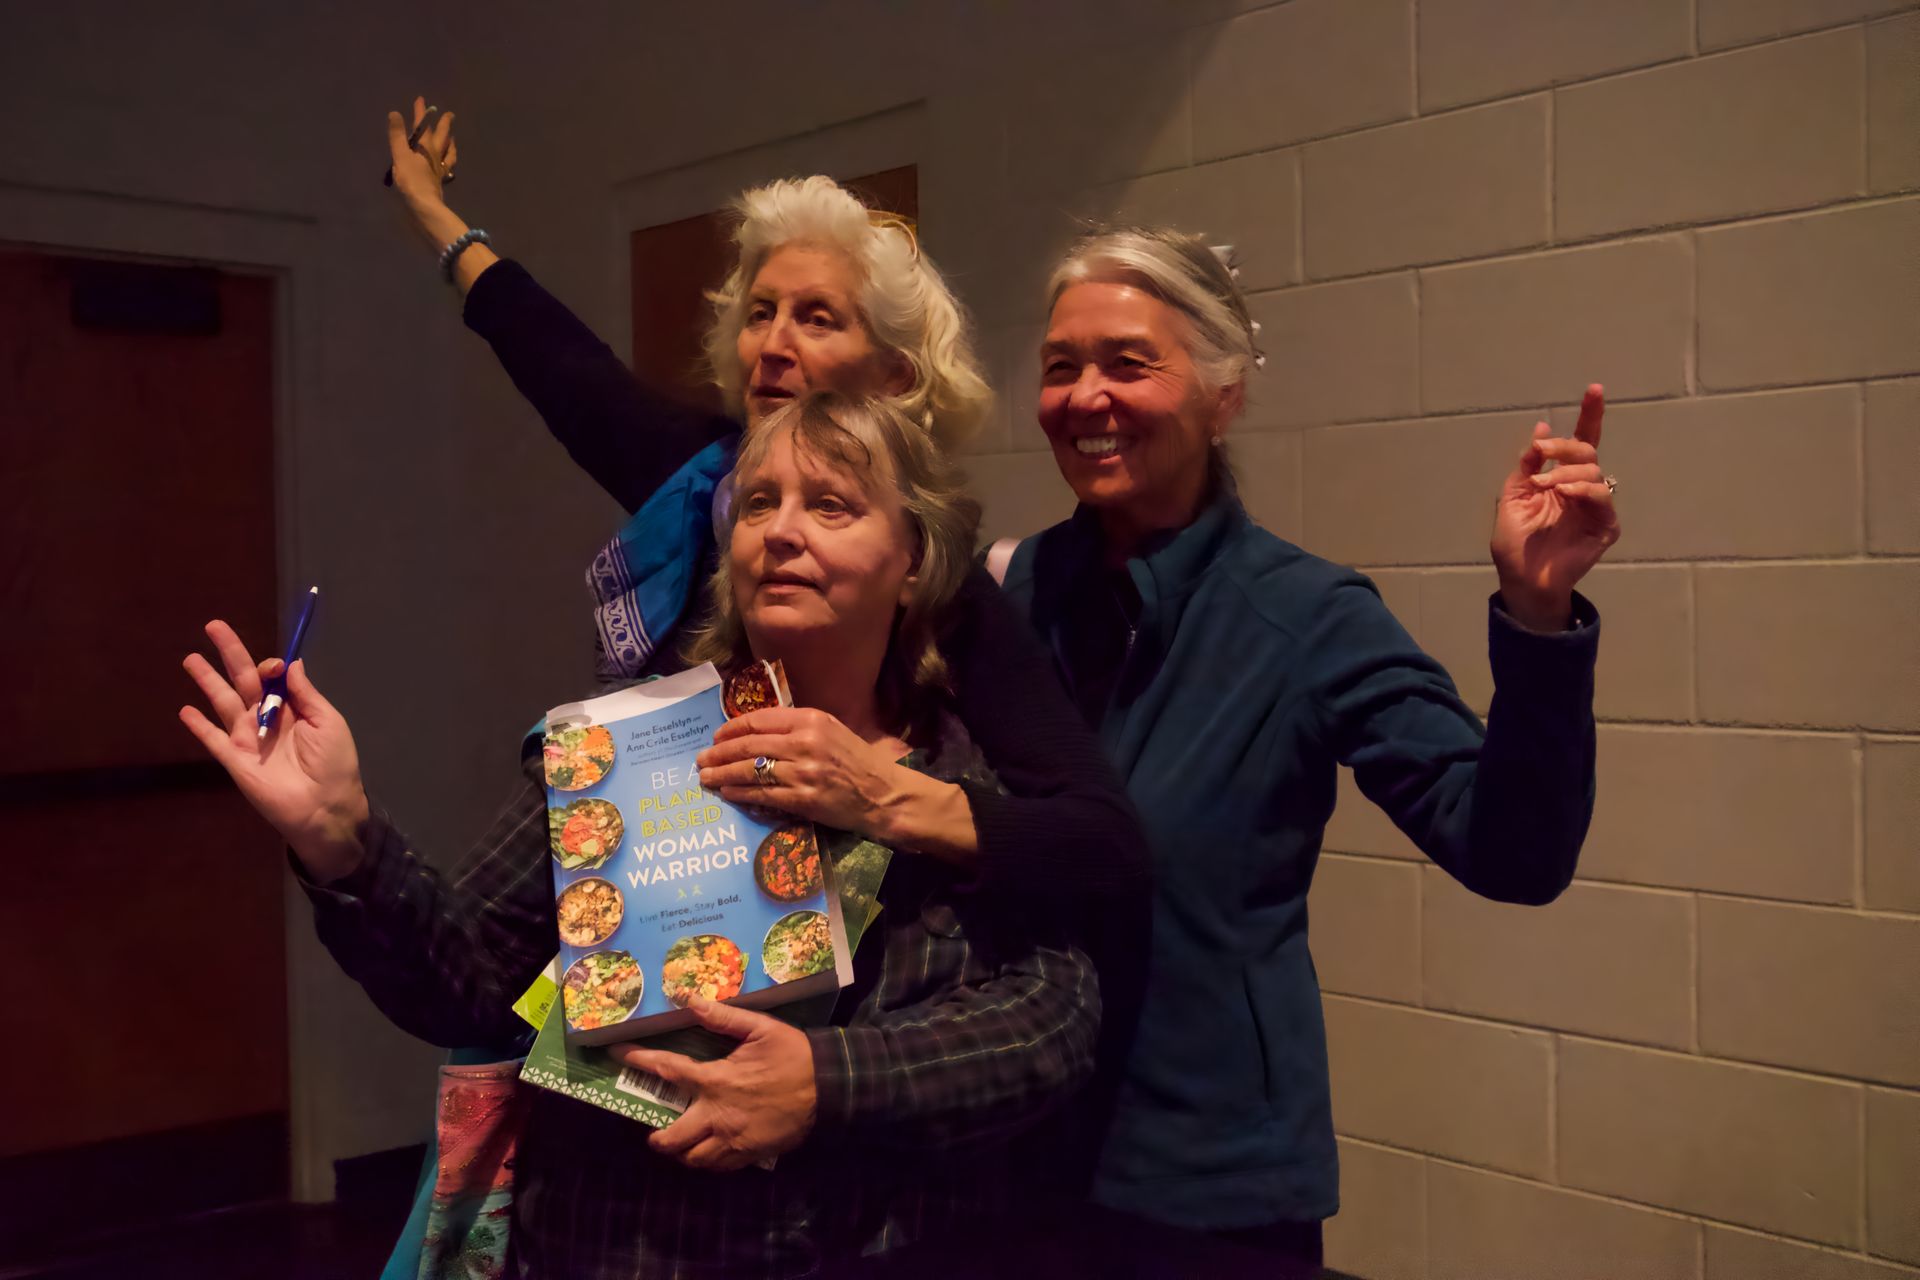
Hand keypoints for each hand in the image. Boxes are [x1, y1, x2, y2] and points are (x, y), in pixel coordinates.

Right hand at [178, 620, 370, 881]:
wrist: (324, 807)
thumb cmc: (334, 763)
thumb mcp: (327, 721)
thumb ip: (305, 693)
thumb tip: (290, 662)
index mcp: (294, 708)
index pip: (274, 676)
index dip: (271, 664)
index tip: (273, 665)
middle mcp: (268, 718)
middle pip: (245, 679)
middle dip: (230, 653)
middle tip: (214, 625)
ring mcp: (248, 737)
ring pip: (223, 701)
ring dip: (207, 680)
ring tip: (191, 658)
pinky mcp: (233, 758)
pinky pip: (211, 738)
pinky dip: (198, 725)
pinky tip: (185, 710)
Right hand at [385, 95, 456, 221]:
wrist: (424, 210)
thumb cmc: (411, 182)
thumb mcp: (401, 156)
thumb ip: (397, 136)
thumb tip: (395, 113)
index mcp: (426, 148)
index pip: (423, 127)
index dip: (421, 114)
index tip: (422, 100)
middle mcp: (436, 158)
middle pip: (442, 138)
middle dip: (444, 125)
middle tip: (449, 115)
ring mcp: (439, 172)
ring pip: (448, 154)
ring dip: (450, 144)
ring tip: (452, 139)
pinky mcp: (438, 185)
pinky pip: (446, 170)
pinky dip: (446, 164)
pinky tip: (445, 167)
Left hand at [607, 997, 816, 1171]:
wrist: (830, 1087)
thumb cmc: (793, 1054)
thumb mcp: (760, 1028)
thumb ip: (722, 1016)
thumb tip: (689, 998)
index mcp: (718, 1080)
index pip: (668, 1071)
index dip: (639, 1060)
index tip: (618, 1054)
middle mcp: (718, 1115)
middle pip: (673, 1138)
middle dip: (656, 1137)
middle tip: (653, 1129)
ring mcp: (734, 1139)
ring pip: (693, 1159)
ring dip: (681, 1151)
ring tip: (680, 1141)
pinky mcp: (750, 1154)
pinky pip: (718, 1167)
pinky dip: (707, 1161)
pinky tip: (708, 1151)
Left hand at [699, 707, 912, 838]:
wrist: (884, 795)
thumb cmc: (857, 761)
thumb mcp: (831, 730)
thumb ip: (796, 727)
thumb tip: (755, 731)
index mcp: (810, 719)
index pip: (758, 720)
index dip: (731, 728)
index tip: (716, 736)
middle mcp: (804, 742)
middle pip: (748, 745)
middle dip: (719, 752)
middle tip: (701, 759)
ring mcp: (803, 772)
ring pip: (750, 770)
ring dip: (722, 774)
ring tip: (706, 778)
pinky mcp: (803, 799)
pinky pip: (762, 795)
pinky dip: (740, 793)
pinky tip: (727, 792)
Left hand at [1490, 384, 1621, 631]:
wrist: (1520, 579)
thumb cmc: (1515, 543)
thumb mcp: (1513, 496)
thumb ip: (1527, 465)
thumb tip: (1542, 426)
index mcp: (1562, 479)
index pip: (1582, 442)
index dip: (1590, 415)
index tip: (1594, 388)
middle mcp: (1581, 489)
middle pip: (1587, 451)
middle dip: (1564, 445)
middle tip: (1539, 450)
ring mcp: (1595, 508)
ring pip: (1592, 472)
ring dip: (1564, 472)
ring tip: (1543, 486)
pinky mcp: (1605, 527)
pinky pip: (1601, 498)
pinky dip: (1582, 490)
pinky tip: (1563, 493)